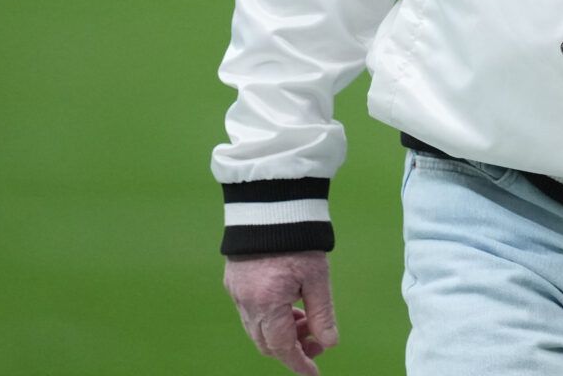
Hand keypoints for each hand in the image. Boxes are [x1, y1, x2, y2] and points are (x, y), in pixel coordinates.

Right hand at [223, 250, 336, 373]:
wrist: (270, 204)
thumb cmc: (298, 238)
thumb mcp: (317, 277)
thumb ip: (322, 313)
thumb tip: (328, 342)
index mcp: (267, 302)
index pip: (281, 347)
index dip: (299, 363)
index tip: (313, 374)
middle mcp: (246, 301)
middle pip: (265, 342)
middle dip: (291, 348)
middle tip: (316, 339)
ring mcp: (236, 292)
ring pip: (256, 328)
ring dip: (281, 332)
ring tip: (306, 317)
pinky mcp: (233, 281)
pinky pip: (249, 312)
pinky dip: (269, 317)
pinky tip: (289, 303)